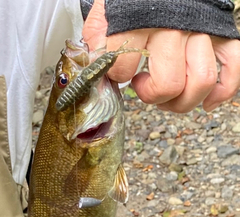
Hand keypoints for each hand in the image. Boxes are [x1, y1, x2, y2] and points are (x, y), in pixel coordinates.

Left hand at [82, 0, 239, 112]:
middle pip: (168, 84)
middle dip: (152, 96)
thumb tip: (94, 63)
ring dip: (182, 101)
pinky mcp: (221, 34)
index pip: (124, 68)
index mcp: (140, 20)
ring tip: (167, 94)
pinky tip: (206, 103)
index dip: (117, 78)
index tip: (118, 73)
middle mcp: (173, 27)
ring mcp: (200, 31)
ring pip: (200, 82)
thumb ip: (97, 34)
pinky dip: (222, 92)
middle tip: (142, 86)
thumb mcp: (109, 7)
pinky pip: (231, 69)